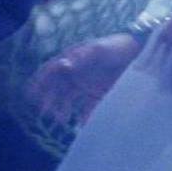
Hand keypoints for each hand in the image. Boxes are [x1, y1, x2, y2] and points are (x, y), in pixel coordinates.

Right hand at [25, 33, 142, 126]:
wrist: (140, 54)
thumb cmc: (118, 46)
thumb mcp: (100, 49)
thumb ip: (83, 56)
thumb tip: (65, 63)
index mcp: (72, 59)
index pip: (50, 70)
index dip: (39, 81)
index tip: (31, 93)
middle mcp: (76, 74)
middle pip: (57, 88)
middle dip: (48, 99)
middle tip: (44, 111)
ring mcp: (86, 85)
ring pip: (68, 100)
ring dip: (62, 109)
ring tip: (60, 119)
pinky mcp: (99, 96)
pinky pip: (88, 108)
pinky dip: (84, 117)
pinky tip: (81, 125)